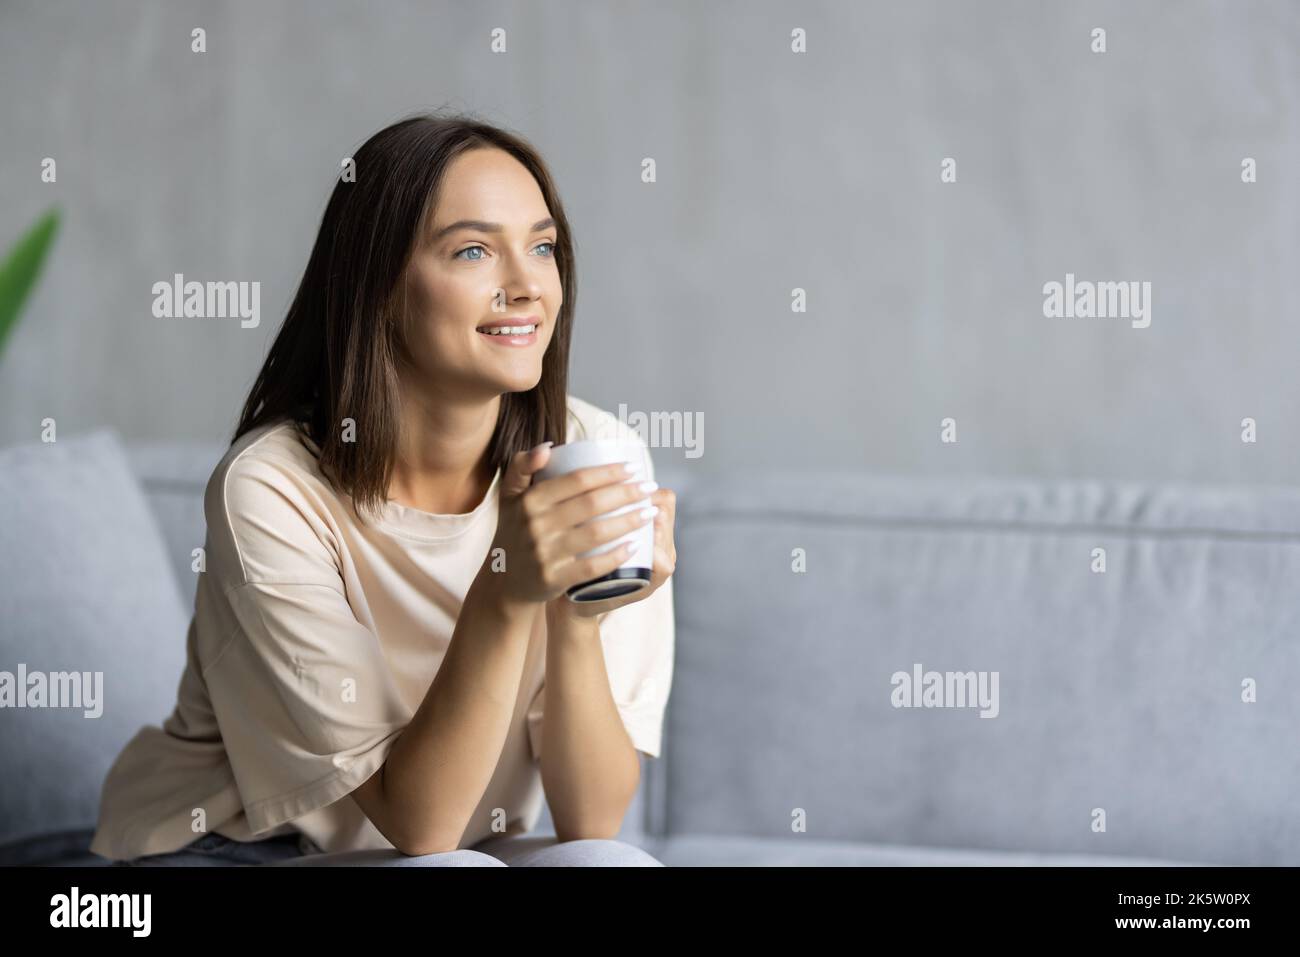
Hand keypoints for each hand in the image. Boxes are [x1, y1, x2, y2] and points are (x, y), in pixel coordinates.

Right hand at [484, 443, 663, 609]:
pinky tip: (636, 546)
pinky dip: (616, 556)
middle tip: (650, 487)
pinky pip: (591, 567)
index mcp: (529, 500)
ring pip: (596, 533)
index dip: (609, 472)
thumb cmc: (515, 531)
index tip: (634, 468)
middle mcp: (535, 525)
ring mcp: (544, 554)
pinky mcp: (553, 579)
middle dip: (627, 493)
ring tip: (650, 512)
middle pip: (592, 504)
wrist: (505, 582)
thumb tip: (548, 446)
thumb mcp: (509, 496)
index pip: (577, 480)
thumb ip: (521, 466)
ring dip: (629, 521)